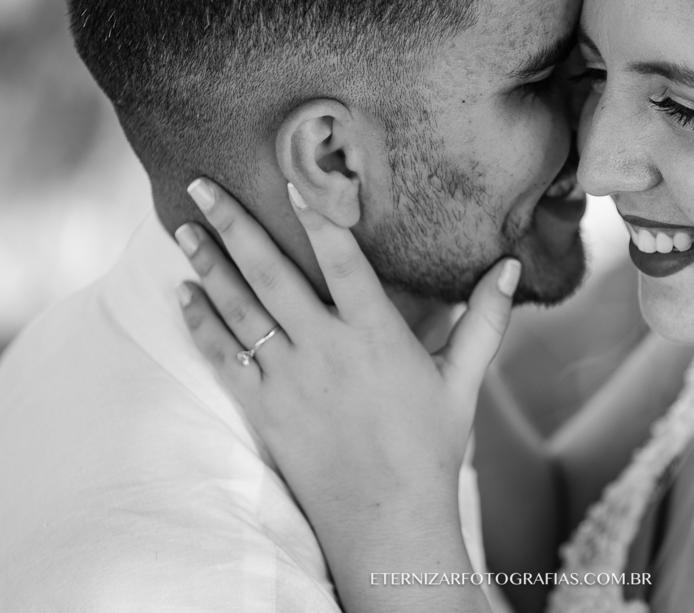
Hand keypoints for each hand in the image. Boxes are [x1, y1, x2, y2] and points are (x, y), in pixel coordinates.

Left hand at [174, 177, 518, 582]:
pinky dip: (201, 323)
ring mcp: (289, 379)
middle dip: (233, 225)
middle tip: (200, 185)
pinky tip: (183, 295)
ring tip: (181, 228)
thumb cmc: (429, 448)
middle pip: (270, 273)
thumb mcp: (464, 381)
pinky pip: (223, 357)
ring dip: (207, 265)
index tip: (291, 176)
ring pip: (238, 309)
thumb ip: (484, 320)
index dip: (316, 214)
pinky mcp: (264, 409)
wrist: (386, 518)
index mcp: (376, 335)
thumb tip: (512, 266)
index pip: (341, 260)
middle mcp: (326, 349)